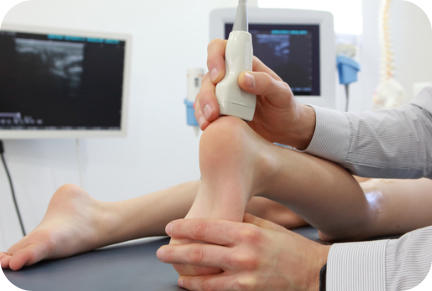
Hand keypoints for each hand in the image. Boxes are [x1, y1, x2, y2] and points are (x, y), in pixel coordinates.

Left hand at [157, 214, 329, 290]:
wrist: (313, 273)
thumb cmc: (289, 246)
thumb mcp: (266, 226)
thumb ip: (242, 220)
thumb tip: (217, 215)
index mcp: (247, 232)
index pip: (207, 228)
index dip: (185, 228)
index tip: (170, 227)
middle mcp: (243, 254)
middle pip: (200, 253)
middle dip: (176, 252)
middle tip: (160, 251)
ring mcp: (245, 276)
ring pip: (204, 276)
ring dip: (183, 272)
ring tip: (170, 267)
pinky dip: (199, 287)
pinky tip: (188, 284)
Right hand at [194, 39, 315, 148]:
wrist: (284, 129)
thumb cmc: (284, 106)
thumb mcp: (282, 93)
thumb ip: (265, 83)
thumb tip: (243, 77)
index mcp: (245, 65)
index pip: (221, 49)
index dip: (215, 58)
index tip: (219, 76)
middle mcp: (231, 77)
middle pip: (208, 76)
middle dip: (207, 93)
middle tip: (215, 110)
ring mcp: (224, 94)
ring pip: (203, 94)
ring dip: (203, 107)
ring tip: (211, 121)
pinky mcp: (221, 110)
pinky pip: (204, 110)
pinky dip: (203, 117)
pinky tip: (209, 126)